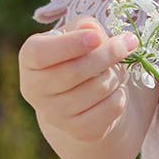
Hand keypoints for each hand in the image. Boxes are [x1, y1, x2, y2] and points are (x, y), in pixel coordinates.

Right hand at [19, 16, 140, 141]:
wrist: (80, 97)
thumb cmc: (79, 55)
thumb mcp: (78, 34)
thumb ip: (85, 27)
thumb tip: (93, 30)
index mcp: (29, 59)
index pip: (41, 53)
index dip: (70, 44)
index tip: (97, 36)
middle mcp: (34, 89)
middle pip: (75, 71)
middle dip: (108, 54)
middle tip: (128, 43)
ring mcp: (54, 114)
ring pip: (98, 88)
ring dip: (117, 74)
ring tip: (117, 68)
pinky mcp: (78, 130)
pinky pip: (111, 108)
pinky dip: (121, 94)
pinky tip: (115, 90)